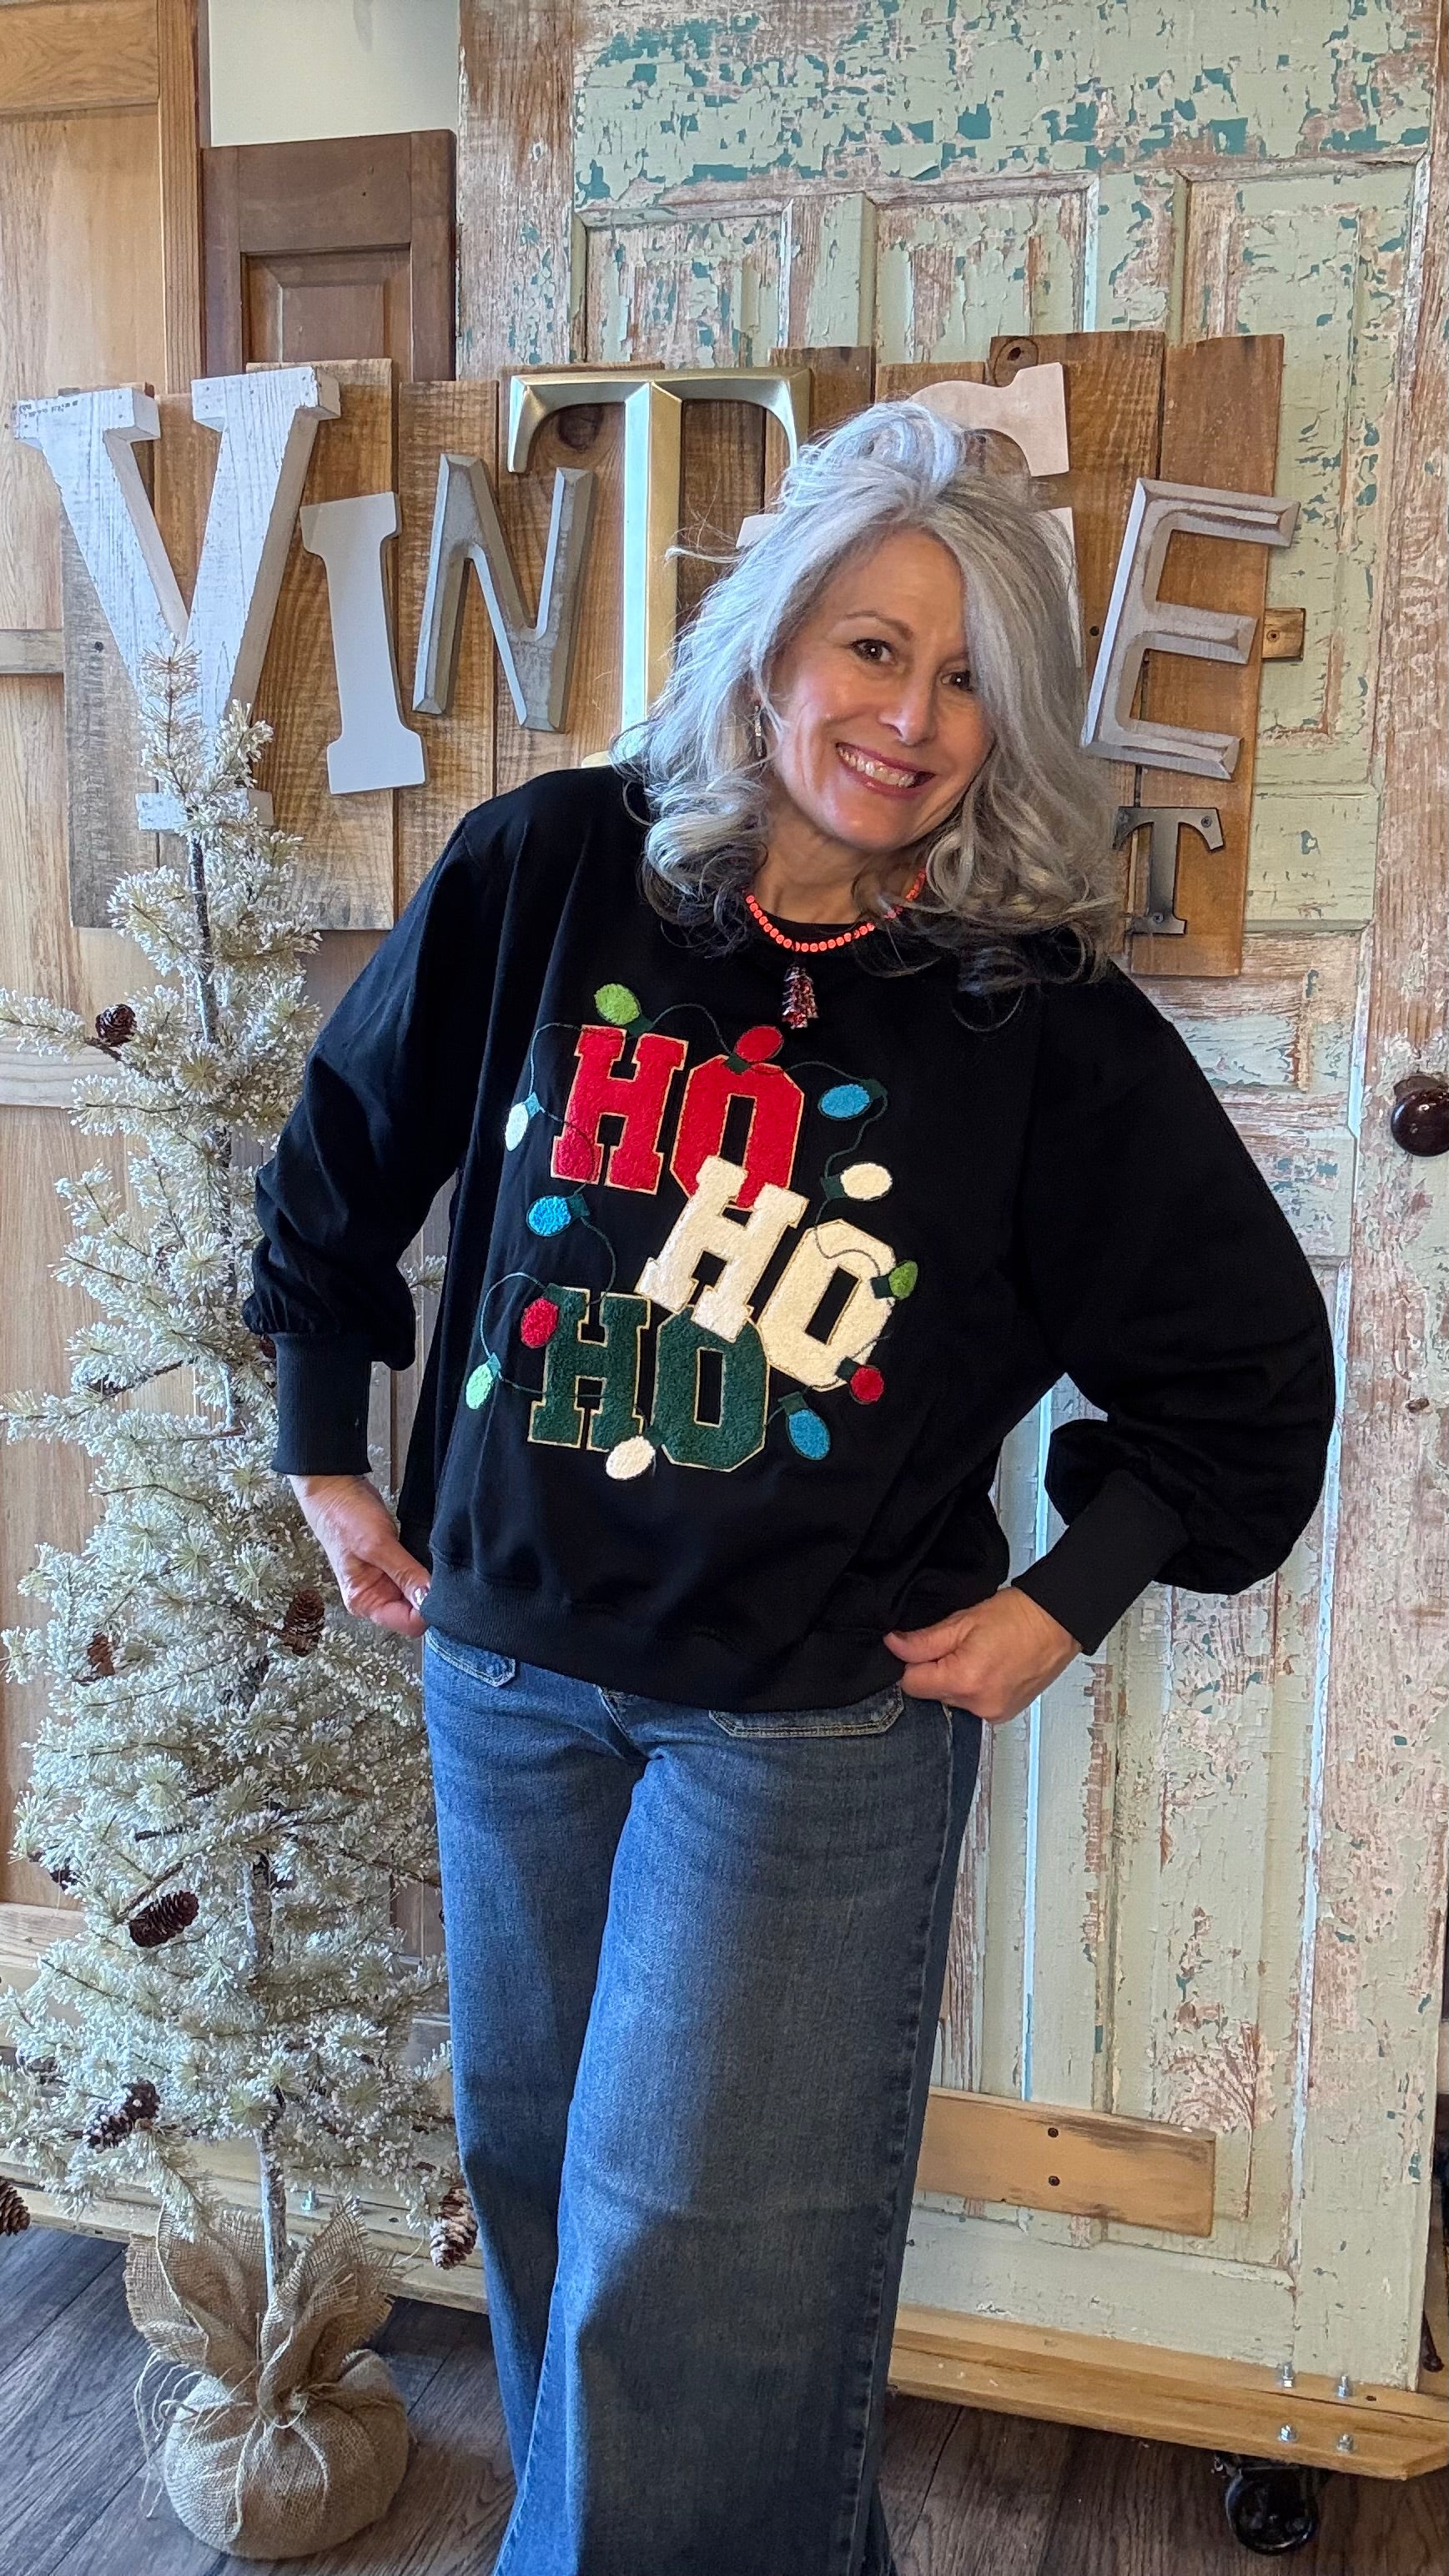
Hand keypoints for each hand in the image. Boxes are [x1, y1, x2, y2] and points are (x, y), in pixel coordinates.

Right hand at [287, 1472, 430, 1638]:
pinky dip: (427, 1568)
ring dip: (429, 1581)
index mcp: (365, 1601)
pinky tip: (431, 1556)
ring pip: (420, 1593)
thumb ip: (405, 1574)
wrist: (336, 1489)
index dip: (427, 1610)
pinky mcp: (395, 1565)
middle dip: (430, 1595)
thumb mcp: (377, 1545)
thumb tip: (429, 1599)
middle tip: (440, 1572)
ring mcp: (386, 1581)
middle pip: (417, 1611)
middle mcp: (376, 1596)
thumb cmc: (343, 1517)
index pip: (408, 1624)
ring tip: (433, 1561)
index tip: (440, 1590)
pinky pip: (418, 1574)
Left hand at [883, 1586, 1081, 1724]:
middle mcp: (978, 1705)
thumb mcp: (962, 1621)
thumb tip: (893, 1646)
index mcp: (964, 1680)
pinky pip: (973, 1705)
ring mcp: (994, 1712)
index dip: (911, 1662)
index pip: (912, 1684)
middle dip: (937, 1671)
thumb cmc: (1017, 1616)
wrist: (1058, 1621)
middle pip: (932, 1694)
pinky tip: (989, 1667)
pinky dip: (974, 1689)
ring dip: (956, 1681)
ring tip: (979, 1654)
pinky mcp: (1005, 1714)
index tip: (922, 1646)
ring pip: (952, 1700)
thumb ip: (922, 1641)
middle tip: (960, 1645)